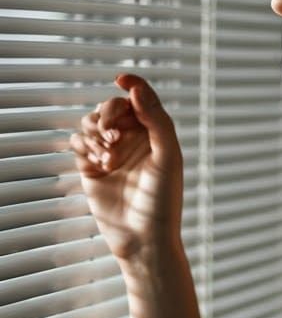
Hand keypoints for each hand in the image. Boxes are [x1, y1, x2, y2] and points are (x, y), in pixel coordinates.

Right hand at [67, 72, 184, 263]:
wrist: (144, 237)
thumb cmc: (163, 199)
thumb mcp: (167, 155)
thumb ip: (156, 119)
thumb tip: (135, 88)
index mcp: (154, 134)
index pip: (139, 99)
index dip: (131, 84)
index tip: (120, 80)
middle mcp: (131, 140)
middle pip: (111, 107)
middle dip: (109, 114)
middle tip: (113, 136)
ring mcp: (109, 152)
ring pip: (91, 122)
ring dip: (95, 132)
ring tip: (107, 156)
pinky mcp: (90, 167)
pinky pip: (78, 141)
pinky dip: (84, 145)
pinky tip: (98, 163)